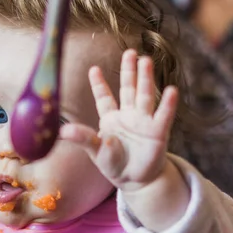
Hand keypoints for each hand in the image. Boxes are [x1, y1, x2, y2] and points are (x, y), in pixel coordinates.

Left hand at [60, 49, 177, 190]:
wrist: (136, 181)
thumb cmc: (114, 164)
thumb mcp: (95, 151)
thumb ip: (82, 138)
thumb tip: (61, 130)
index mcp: (110, 118)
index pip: (104, 98)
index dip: (99, 84)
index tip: (93, 68)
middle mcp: (128, 115)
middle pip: (128, 89)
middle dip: (128, 71)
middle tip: (130, 52)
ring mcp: (144, 122)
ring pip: (145, 96)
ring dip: (145, 79)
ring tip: (146, 60)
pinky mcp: (158, 132)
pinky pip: (163, 115)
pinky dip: (167, 104)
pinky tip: (171, 90)